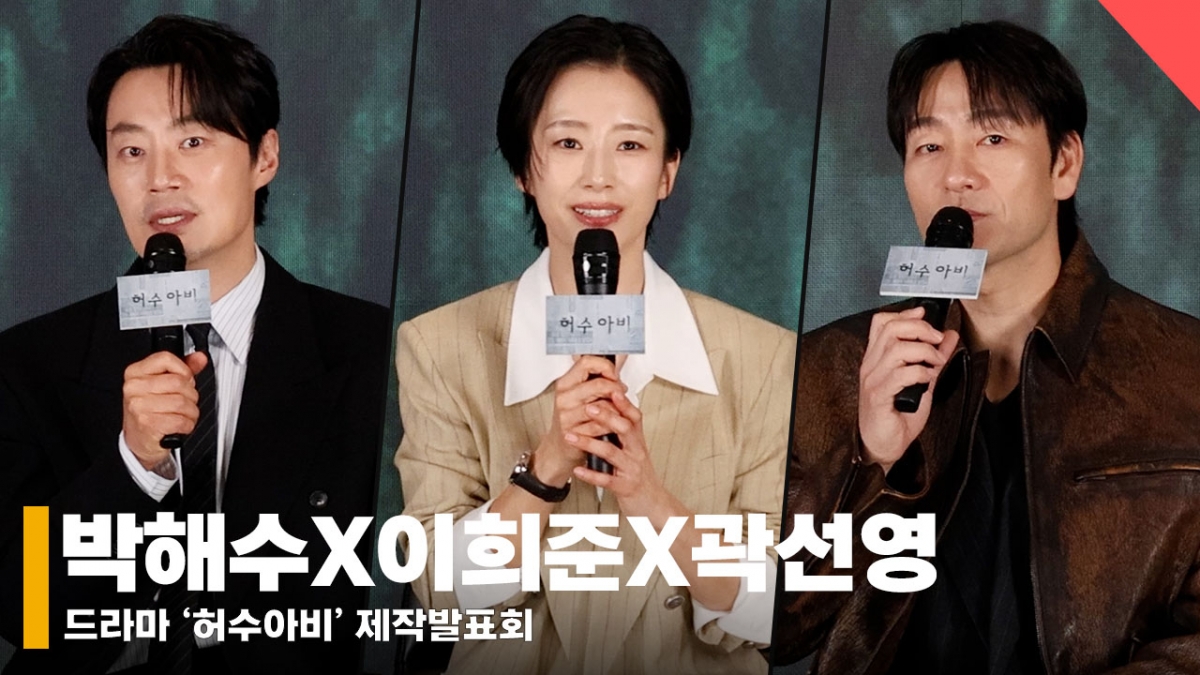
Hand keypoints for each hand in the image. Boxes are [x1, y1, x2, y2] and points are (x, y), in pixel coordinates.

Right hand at [122, 350, 207, 468]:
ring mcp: (139, 406)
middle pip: (178, 382)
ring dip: (191, 412)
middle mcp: (134, 388)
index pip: (166, 359)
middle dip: (191, 394)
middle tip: (185, 402)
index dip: (183, 370)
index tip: (185, 379)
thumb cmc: (150, 411)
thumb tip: (200, 357)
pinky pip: (181, 420)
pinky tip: (179, 425)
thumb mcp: (162, 385)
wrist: (138, 440)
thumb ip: (183, 369)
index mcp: (135, 373)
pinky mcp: (147, 424)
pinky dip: (187, 425)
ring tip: (183, 415)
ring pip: (182, 402)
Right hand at [533, 355, 627, 486]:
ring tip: (617, 410)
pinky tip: (610, 425)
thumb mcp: (581, 395)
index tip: (614, 374)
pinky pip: (601, 425)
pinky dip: (611, 425)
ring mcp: (567, 415)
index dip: (605, 366)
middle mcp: (564, 397)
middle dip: (616, 389)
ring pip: (603, 406)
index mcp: (565, 383)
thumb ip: (597, 378)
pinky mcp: (574, 432)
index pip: (586, 362)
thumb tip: (620, 358)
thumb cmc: (574, 419)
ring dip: (616, 409)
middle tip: (621, 393)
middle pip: (599, 384)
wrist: (560, 447)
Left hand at [567, 390, 676, 520]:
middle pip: (625, 429)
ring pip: (612, 453)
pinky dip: (591, 475)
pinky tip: (577, 470)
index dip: (623, 402)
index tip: (610, 388)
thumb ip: (623, 432)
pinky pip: (607, 480)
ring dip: (590, 443)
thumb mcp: (634, 450)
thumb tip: (608, 410)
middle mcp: (636, 452)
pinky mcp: (625, 487)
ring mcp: (631, 470)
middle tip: (588, 407)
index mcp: (637, 442)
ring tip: (571, 436)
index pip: (634, 417)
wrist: (653, 503)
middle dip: (606, 417)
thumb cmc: (639, 475)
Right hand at [858, 306, 959, 473]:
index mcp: (877, 359)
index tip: (925, 315)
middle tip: (937, 340)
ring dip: (924, 352)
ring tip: (936, 363)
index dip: (905, 314)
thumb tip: (949, 337)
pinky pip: (900, 374)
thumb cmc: (897, 417)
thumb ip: (933, 358)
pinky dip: (920, 372)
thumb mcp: (922, 381)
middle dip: (920, 329)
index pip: (882, 322)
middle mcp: (871, 366)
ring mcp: (873, 380)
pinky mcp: (878, 396)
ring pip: (897, 349)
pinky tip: (927, 379)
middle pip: (891, 329)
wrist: (884, 446)